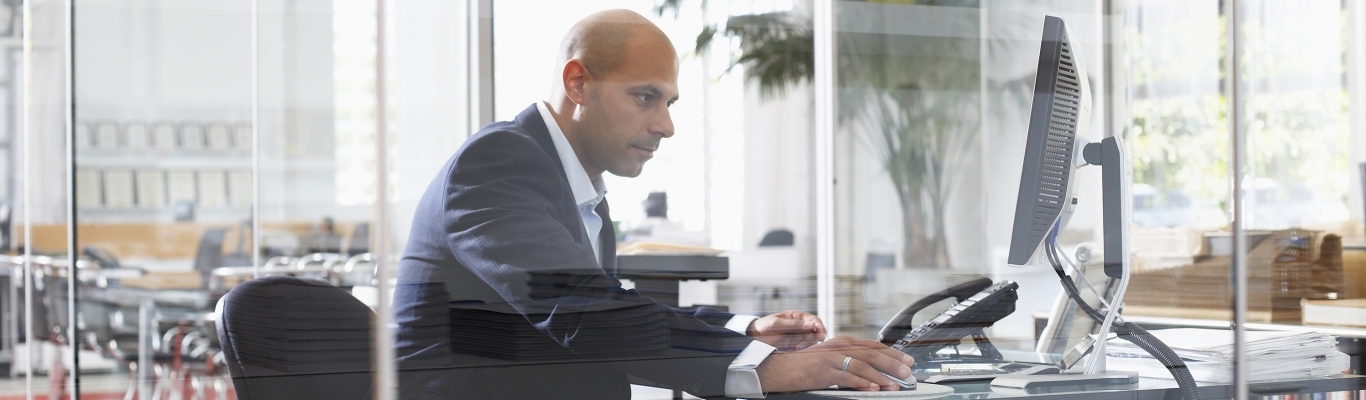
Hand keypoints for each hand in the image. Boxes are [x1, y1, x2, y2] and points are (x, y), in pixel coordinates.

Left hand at [748, 310, 826, 349]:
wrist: (754, 336)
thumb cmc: (764, 326)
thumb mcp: (776, 323)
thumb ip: (793, 324)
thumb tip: (811, 325)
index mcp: (797, 316)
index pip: (814, 320)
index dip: (820, 327)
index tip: (821, 336)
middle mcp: (799, 325)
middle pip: (814, 332)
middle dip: (810, 340)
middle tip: (800, 346)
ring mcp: (797, 335)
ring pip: (809, 341)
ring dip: (805, 345)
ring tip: (794, 349)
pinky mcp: (794, 344)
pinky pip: (803, 347)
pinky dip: (800, 350)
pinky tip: (792, 351)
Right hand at [754, 336, 914, 392]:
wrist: (779, 368)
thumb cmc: (803, 367)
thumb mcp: (829, 359)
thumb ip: (848, 361)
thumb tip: (871, 372)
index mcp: (842, 342)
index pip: (873, 346)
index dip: (892, 353)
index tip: (907, 360)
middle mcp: (838, 347)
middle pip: (872, 353)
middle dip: (893, 363)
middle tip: (907, 371)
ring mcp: (831, 358)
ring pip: (863, 365)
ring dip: (882, 375)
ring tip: (895, 384)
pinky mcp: (823, 371)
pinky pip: (847, 376)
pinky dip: (862, 382)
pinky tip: (873, 387)